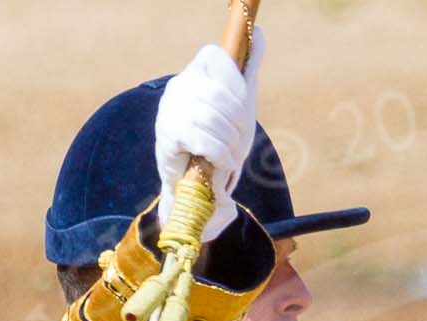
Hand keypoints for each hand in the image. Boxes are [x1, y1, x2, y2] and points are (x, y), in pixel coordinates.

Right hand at [154, 26, 265, 241]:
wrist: (194, 181)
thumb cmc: (219, 138)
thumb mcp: (240, 101)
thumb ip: (248, 65)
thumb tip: (259, 32)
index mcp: (195, 73)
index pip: (215, 57)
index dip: (235, 82)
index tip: (243, 105)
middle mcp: (179, 86)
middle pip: (220, 95)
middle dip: (239, 125)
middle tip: (240, 142)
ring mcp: (170, 110)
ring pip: (212, 119)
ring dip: (230, 144)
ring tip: (230, 156)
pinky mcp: (167, 135)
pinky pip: (203, 139)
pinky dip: (220, 154)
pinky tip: (221, 161)